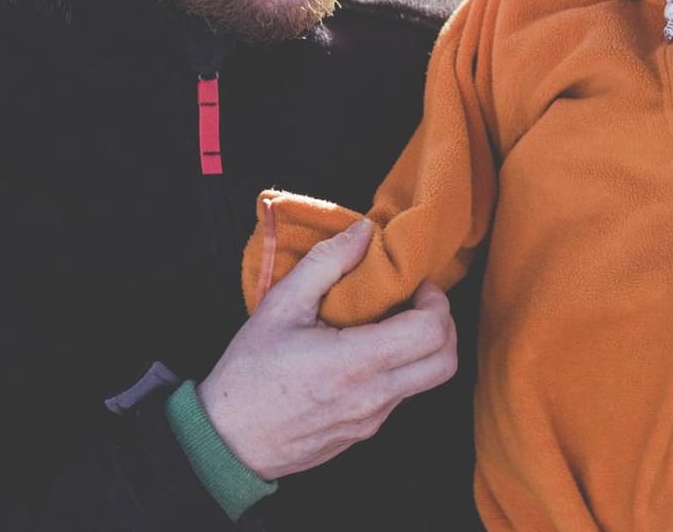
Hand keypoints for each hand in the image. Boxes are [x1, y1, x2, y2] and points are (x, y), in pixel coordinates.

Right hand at [198, 219, 458, 479]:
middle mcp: (373, 397)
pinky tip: (365, 351)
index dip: (435, 300)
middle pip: (445, 362)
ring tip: (386, 323)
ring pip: (426, 381)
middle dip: (443, 324)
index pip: (431, 332)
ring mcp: (371, 421)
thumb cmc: (248, 372)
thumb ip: (326, 262)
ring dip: (421, 348)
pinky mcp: (364, 433)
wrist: (226, 441)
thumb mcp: (280, 305)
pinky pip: (400, 397)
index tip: (413, 284)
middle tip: (415, 302)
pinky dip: (399, 368)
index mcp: (355, 363)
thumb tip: (364, 231)